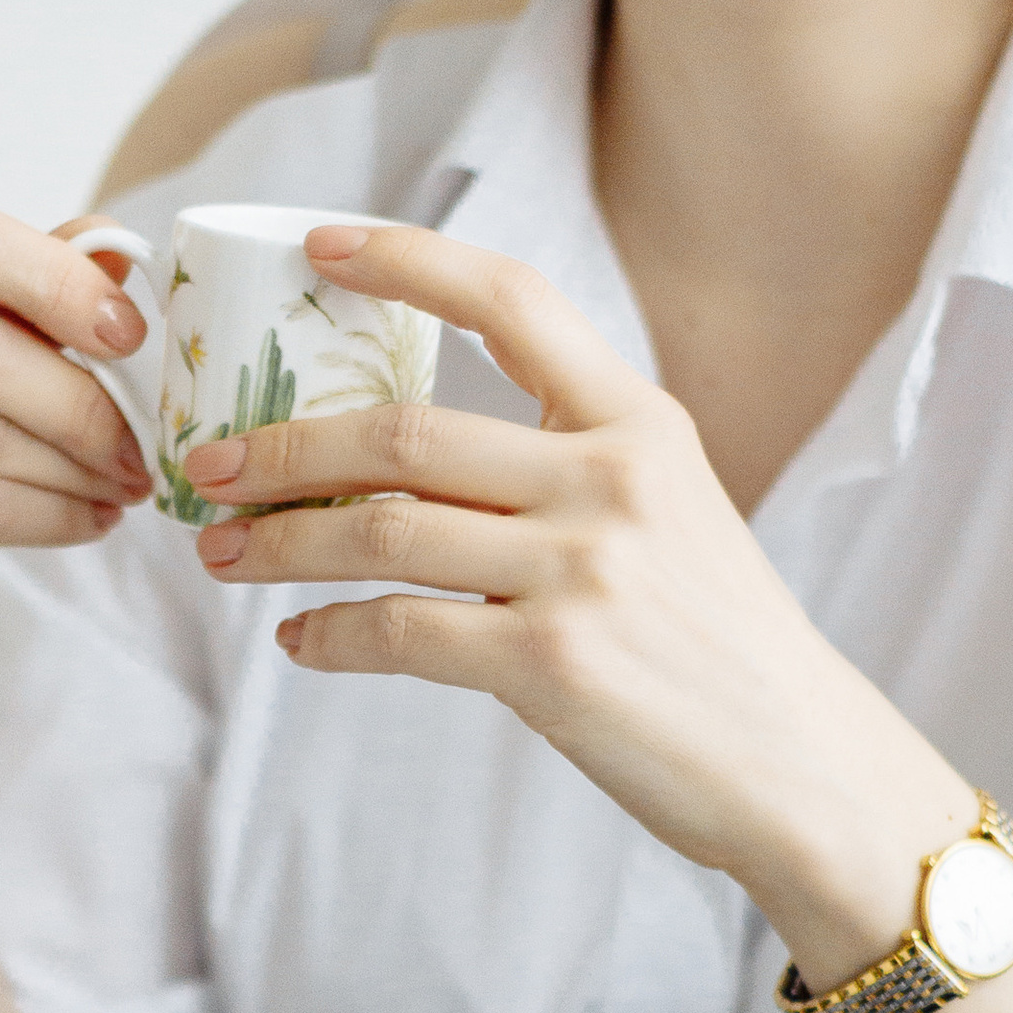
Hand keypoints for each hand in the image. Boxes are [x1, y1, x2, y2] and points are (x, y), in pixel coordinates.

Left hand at [183, 224, 963, 931]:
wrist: (803, 765)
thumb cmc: (723, 644)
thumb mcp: (675, 513)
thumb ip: (569, 466)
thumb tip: (407, 459)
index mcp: (641, 422)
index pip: (511, 299)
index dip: (406, 259)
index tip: (320, 246)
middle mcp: (610, 478)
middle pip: (402, 429)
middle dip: (282, 446)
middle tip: (209, 465)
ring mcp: (581, 569)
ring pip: (378, 527)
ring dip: (279, 542)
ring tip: (223, 555)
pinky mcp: (549, 662)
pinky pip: (397, 632)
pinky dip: (330, 636)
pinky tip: (301, 643)